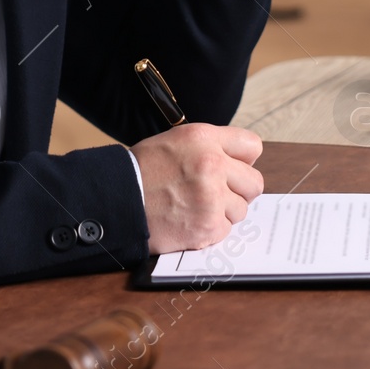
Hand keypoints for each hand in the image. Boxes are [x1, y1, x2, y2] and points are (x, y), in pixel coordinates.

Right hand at [131, 123, 263, 254]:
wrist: (115, 200)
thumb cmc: (141, 172)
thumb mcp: (175, 142)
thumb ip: (210, 147)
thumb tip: (241, 161)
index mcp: (204, 138)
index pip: (252, 146)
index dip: (242, 160)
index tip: (233, 169)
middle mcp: (212, 164)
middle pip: (254, 182)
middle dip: (237, 191)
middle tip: (215, 194)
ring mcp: (211, 197)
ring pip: (241, 209)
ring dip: (223, 212)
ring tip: (194, 208)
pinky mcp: (207, 226)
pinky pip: (226, 230)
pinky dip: (210, 230)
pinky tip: (188, 221)